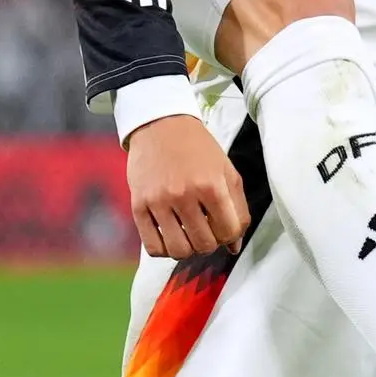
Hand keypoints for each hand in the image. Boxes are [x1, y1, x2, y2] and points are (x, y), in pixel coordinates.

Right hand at [125, 114, 250, 259]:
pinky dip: (164, 249)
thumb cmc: (199, 149)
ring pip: (179, 251)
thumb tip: (235, 246)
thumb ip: (237, 208)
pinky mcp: (138, 206)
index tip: (223, 227)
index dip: (230, 235)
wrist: (161, 125)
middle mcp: (185, 194)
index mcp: (212, 184)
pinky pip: (152, 247)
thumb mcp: (226, 171)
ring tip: (188, 234)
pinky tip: (170, 235)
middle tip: (206, 229)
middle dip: (210, 242)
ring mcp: (159, 201)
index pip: (228, 232)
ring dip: (188, 248)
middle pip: (204, 244)